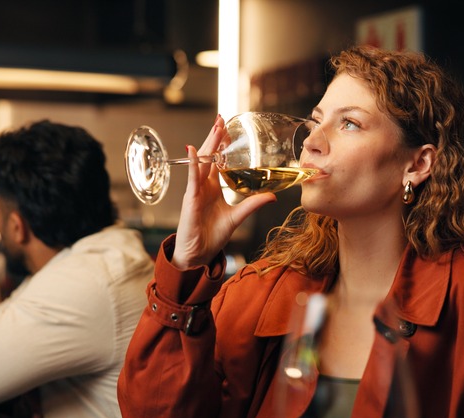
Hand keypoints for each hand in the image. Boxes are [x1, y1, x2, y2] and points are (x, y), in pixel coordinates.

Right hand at [172, 115, 275, 269]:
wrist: (199, 254)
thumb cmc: (212, 236)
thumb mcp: (238, 217)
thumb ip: (253, 204)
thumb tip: (272, 196)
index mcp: (213, 188)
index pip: (217, 161)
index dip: (222, 145)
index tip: (230, 130)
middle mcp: (203, 185)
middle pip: (209, 155)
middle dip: (215, 137)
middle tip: (221, 118)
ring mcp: (195, 190)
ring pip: (202, 161)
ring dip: (208, 143)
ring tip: (215, 127)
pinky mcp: (190, 198)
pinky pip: (191, 177)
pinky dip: (193, 163)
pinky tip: (192, 150)